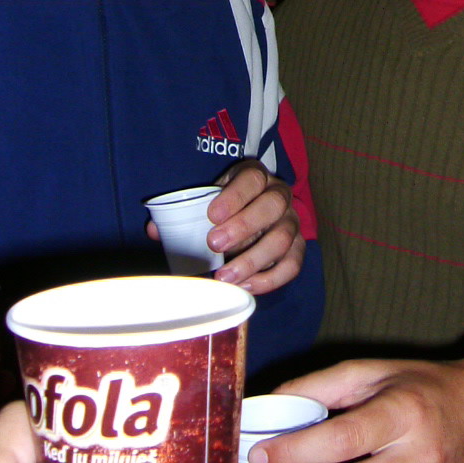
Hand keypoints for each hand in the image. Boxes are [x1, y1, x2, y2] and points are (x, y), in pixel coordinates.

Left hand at [208, 160, 304, 293]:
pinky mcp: (297, 248)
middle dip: (243, 226)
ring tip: (225, 276)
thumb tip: (166, 234)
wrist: (248, 216)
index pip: (252, 179)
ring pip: (283, 238)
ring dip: (252, 260)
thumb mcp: (212, 199)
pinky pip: (292, 265)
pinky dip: (269, 279)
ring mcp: (291, 222)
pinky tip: (245, 285)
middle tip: (215, 243)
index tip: (212, 215)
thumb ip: (196, 212)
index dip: (234, 197)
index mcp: (257, 176)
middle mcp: (280, 195)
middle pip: (273, 205)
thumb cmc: (225, 208)